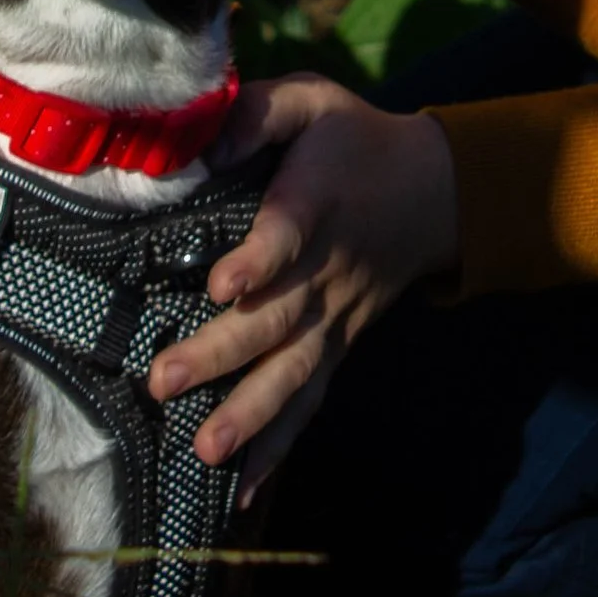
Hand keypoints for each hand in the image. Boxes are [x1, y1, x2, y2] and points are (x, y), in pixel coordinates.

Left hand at [150, 72, 458, 497]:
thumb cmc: (355, 141)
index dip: (258, 261)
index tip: (223, 285)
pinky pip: (309, 402)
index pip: (287, 236)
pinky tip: (242, 494)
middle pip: (277, 319)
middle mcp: (327, 272)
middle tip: (163, 379)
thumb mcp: (313, 103)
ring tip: (206, 450)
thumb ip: (258, 111)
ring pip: (294, 372)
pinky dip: (280, 450)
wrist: (434, 190)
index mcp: (317, 204)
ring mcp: (335, 318)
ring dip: (251, 415)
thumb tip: (201, 141)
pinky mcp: (338, 347)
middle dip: (220, 354)